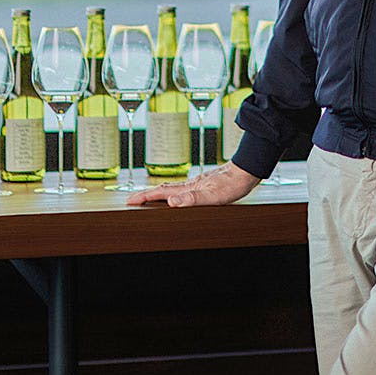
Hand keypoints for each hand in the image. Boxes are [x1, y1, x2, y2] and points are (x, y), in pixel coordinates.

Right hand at [126, 161, 260, 207]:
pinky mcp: (203, 185)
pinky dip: (172, 193)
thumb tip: (171, 202)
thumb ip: (192, 199)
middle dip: (146, 195)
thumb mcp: (212, 196)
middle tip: (132, 200)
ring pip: (171, 189)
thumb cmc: (231, 185)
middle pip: (162, 189)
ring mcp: (196, 184)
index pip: (160, 192)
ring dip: (157, 193)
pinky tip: (176, 196)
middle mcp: (189, 184)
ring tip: (148, 198)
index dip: (144, 197)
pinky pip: (181, 189)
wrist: (245, 172)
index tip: (129, 201)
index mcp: (188, 187)